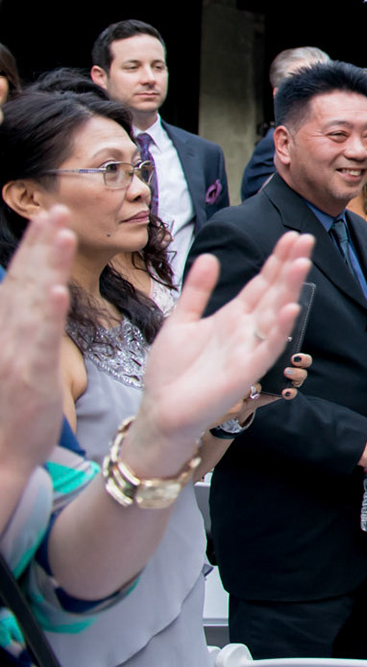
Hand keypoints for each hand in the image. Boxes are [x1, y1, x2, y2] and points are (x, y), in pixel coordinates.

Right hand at [0, 209, 77, 477]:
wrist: (0, 457)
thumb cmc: (10, 412)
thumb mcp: (14, 361)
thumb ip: (24, 329)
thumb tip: (36, 298)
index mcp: (6, 332)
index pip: (21, 281)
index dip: (34, 248)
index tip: (50, 217)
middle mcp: (5, 336)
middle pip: (24, 281)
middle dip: (40, 244)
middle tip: (58, 208)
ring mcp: (13, 355)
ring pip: (31, 302)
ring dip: (45, 265)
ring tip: (60, 233)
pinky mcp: (27, 377)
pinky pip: (39, 341)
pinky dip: (47, 314)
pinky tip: (56, 290)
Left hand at [130, 233, 313, 471]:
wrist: (160, 410)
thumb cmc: (171, 372)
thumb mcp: (180, 322)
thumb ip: (197, 291)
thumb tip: (210, 257)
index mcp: (232, 317)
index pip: (261, 284)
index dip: (276, 260)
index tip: (290, 236)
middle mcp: (246, 330)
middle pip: (274, 293)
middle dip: (290, 266)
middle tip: (306, 239)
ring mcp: (249, 349)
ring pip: (276, 314)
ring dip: (290, 290)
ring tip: (302, 263)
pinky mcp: (247, 371)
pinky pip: (268, 348)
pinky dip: (280, 329)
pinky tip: (289, 309)